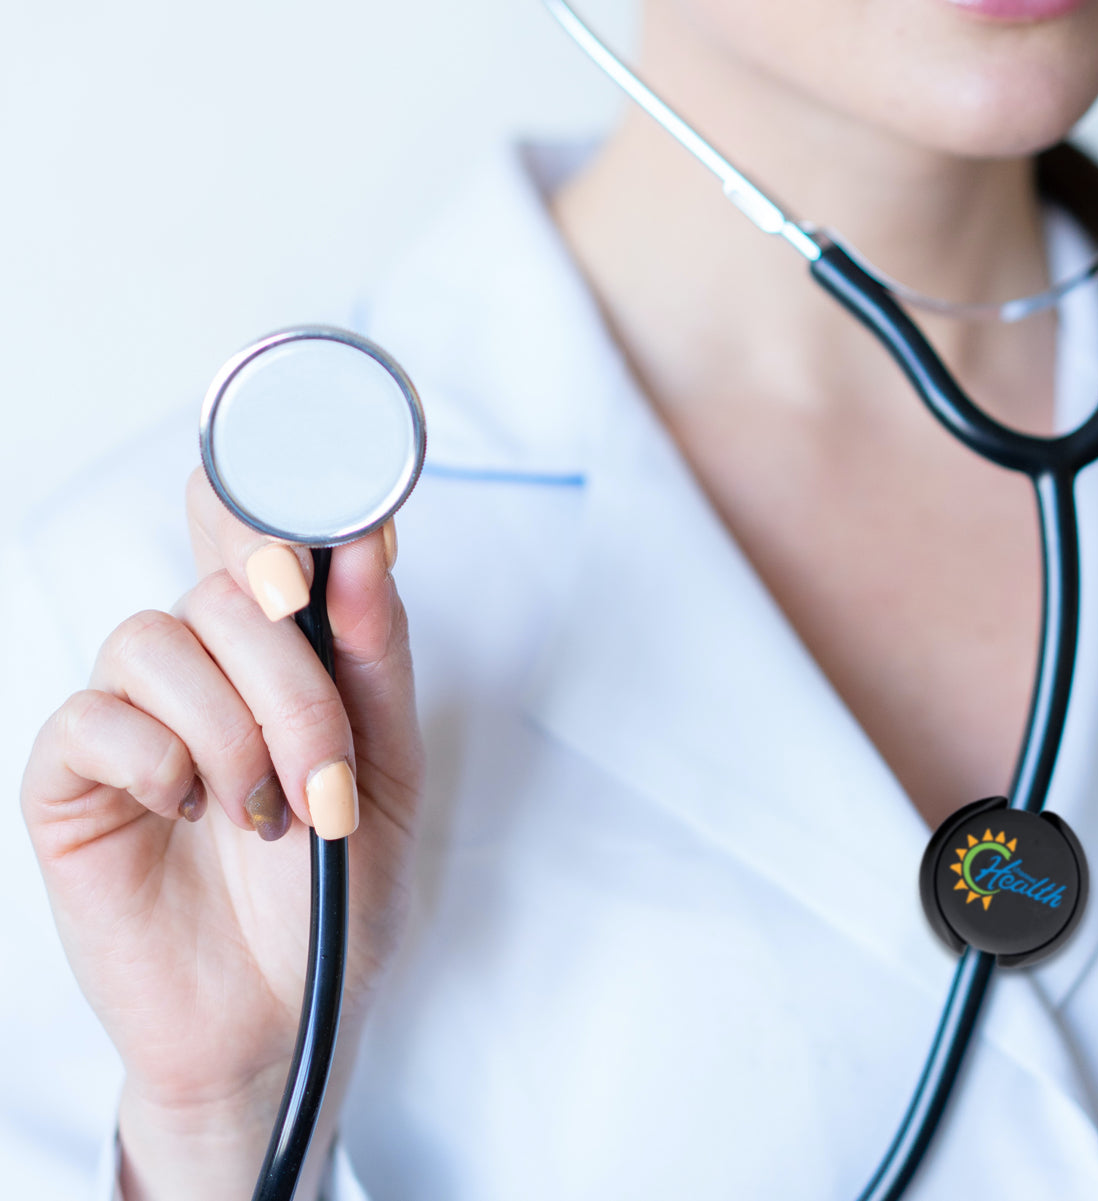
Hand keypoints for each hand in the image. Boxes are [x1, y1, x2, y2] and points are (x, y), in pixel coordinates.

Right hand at [21, 467, 422, 1199]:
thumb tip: (366, 541)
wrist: (288, 1014)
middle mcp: (204, 668)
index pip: (253, 532)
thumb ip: (375, 655)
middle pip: (222, 586)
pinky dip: (159, 761)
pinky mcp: (71, 782)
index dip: (274, 512)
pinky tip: (190, 814)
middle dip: (290, 681)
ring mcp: (134, 719)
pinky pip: (93, 719)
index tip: (320, 552)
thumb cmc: (339, 889)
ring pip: (155, 638)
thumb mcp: (390, 766)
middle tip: (326, 778)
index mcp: (281, 654)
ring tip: (267, 816)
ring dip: (232, 730)